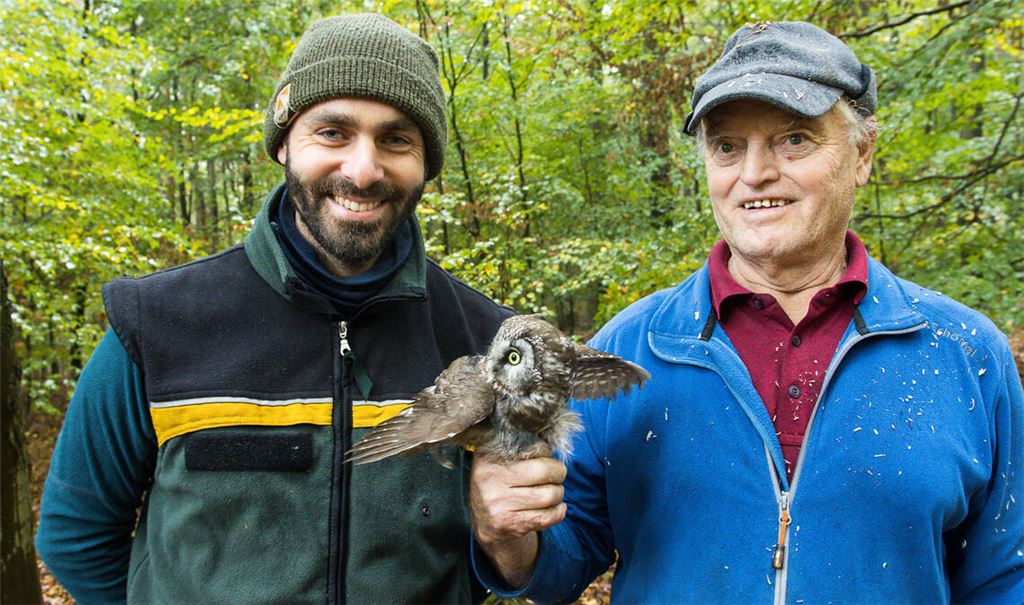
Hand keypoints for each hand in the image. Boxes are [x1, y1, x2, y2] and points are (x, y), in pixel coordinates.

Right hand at [470, 454, 566, 586]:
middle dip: (558, 472)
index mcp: (489, 458)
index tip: (544, 458)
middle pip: (545, 471)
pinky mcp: (510, 523)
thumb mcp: (499, 459)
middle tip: (557, 474)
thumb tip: (552, 438)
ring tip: (553, 492)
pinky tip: (555, 507)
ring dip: (558, 493)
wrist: (485, 521)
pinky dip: (559, 511)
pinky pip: (548, 516)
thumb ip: (521, 445)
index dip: (546, 453)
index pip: (534, 448)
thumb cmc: (499, 483)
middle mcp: (491, 480)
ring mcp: (499, 504)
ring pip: (550, 495)